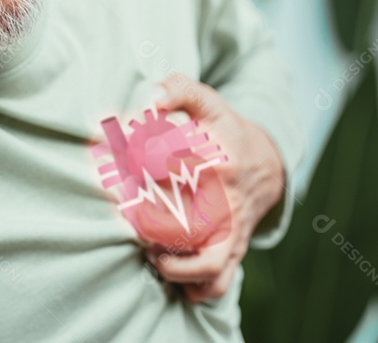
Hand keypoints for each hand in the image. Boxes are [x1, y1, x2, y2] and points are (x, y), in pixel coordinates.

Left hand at [142, 71, 285, 303]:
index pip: (166, 172)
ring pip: (206, 264)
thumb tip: (151, 97)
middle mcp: (225, 199)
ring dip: (173, 266)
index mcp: (215, 160)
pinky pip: (219, 282)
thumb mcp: (207, 102)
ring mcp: (232, 229)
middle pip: (181, 225)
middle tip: (124, 214)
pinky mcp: (234, 250)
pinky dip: (195, 288)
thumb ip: (178, 89)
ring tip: (150, 252)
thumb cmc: (224, 131)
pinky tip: (171, 273)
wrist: (265, 163)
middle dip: (145, 226)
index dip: (133, 172)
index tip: (112, 169)